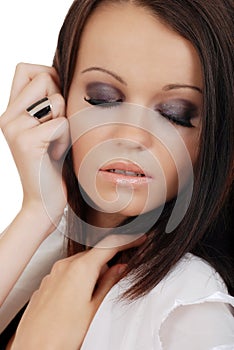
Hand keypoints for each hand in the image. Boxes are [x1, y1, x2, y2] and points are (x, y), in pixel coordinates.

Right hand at [0, 63, 69, 227]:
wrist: (44, 201)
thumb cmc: (52, 164)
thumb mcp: (49, 128)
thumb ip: (48, 103)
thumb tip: (61, 74)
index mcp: (12, 111)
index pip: (26, 69)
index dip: (48, 76)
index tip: (55, 102)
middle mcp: (8, 116)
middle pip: (44, 77)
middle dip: (60, 101)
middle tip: (56, 128)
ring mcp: (14, 128)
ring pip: (56, 100)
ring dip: (65, 122)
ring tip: (55, 143)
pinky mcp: (26, 142)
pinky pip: (61, 124)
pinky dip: (66, 139)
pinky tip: (56, 154)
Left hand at [10, 234, 145, 349]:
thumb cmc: (62, 335)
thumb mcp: (95, 309)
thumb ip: (110, 284)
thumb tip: (120, 268)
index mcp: (81, 268)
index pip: (110, 245)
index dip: (127, 240)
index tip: (138, 239)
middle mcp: (64, 266)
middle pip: (94, 255)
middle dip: (108, 263)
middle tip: (118, 279)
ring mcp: (52, 275)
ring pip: (79, 265)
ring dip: (92, 273)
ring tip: (94, 299)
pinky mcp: (45, 285)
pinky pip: (66, 275)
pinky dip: (77, 280)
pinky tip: (77, 301)